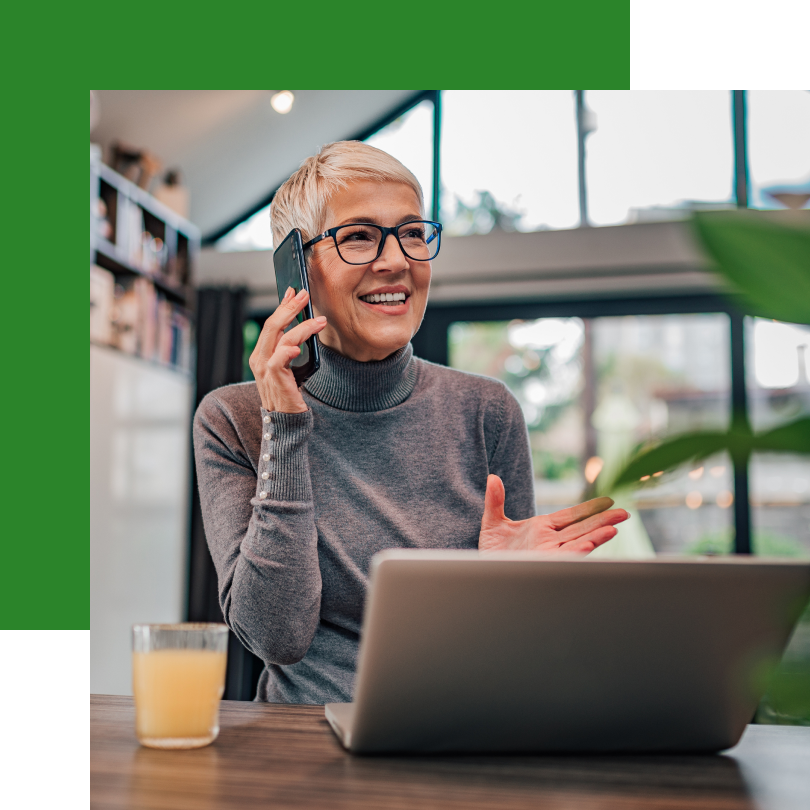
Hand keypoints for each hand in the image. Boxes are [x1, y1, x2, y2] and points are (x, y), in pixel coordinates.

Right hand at [249, 287, 326, 412]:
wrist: (285, 421)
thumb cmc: (289, 394)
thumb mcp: (289, 367)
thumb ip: (291, 349)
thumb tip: (306, 326)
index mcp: (261, 354)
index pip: (271, 324)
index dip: (283, 306)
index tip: (294, 292)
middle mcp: (259, 359)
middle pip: (272, 325)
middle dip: (290, 307)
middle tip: (305, 295)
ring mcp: (264, 369)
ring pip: (279, 338)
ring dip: (301, 326)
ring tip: (320, 321)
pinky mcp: (273, 379)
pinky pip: (278, 359)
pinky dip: (288, 350)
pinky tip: (298, 347)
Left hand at [478, 475, 629, 555]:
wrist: (482, 571)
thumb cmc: (491, 551)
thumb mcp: (492, 522)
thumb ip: (495, 500)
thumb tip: (492, 477)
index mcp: (541, 528)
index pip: (570, 516)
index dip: (589, 509)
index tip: (607, 502)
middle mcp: (549, 540)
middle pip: (581, 528)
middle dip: (603, 521)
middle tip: (624, 513)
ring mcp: (548, 552)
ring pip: (577, 542)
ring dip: (596, 536)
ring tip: (614, 528)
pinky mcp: (542, 564)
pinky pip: (563, 556)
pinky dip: (576, 550)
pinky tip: (589, 544)